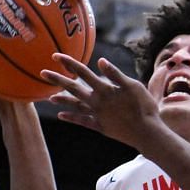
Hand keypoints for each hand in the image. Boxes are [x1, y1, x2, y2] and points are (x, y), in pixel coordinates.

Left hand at [43, 54, 164, 149]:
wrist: (146, 133)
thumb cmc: (144, 107)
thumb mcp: (133, 86)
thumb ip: (115, 74)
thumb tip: (100, 60)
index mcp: (104, 89)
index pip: (83, 72)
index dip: (69, 63)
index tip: (55, 56)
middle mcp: (97, 102)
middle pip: (73, 88)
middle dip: (58, 80)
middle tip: (43, 73)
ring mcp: (97, 115)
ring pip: (75, 106)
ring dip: (62, 100)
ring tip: (50, 98)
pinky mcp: (100, 127)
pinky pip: (82, 121)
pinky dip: (72, 118)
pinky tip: (61, 115)